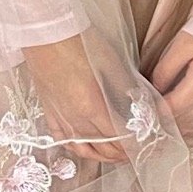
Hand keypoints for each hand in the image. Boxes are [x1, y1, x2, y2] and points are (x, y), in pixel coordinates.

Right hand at [21, 33, 134, 167]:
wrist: (44, 35)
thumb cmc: (78, 43)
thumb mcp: (111, 63)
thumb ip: (126, 89)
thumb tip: (141, 105)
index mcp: (93, 107)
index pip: (120, 138)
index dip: (135, 145)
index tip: (147, 145)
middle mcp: (75, 120)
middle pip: (104, 148)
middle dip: (124, 153)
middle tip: (137, 151)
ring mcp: (60, 119)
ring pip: (84, 150)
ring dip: (102, 156)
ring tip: (116, 155)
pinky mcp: (49, 114)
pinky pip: (64, 141)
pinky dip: (78, 149)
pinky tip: (87, 148)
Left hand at [149, 32, 192, 144]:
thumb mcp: (184, 44)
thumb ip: (165, 70)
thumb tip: (153, 88)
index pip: (167, 112)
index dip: (150, 112)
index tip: (137, 108)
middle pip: (179, 122)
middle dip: (160, 119)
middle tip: (144, 111)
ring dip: (176, 125)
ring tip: (160, 117)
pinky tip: (183, 123)